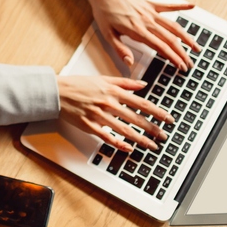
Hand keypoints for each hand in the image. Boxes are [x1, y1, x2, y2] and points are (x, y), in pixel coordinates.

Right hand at [57, 74, 174, 151]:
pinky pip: (107, 137)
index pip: (141, 102)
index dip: (157, 111)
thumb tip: (142, 84)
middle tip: (164, 135)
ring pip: (124, 129)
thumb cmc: (79, 84)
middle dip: (152, 128)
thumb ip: (125, 82)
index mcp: (113, 91)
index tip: (168, 118)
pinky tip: (128, 148)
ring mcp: (99, 115)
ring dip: (140, 139)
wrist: (58, 91)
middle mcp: (108, 103)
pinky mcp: (90, 126)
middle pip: (136, 118)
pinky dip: (119, 144)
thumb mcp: (103, 78)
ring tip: (152, 145)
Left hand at [83, 0, 201, 70]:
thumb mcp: (107, 34)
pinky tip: (192, 6)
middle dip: (183, 53)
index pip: (160, 47)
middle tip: (190, 64)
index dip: (173, 58)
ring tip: (196, 46)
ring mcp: (151, 12)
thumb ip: (120, 49)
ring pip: (173, 26)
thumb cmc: (104, 11)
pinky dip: (181, 6)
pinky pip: (168, 5)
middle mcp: (148, 21)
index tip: (181, 66)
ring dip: (186, 37)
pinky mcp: (150, 3)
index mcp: (138, 30)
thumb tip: (129, 63)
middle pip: (170, 39)